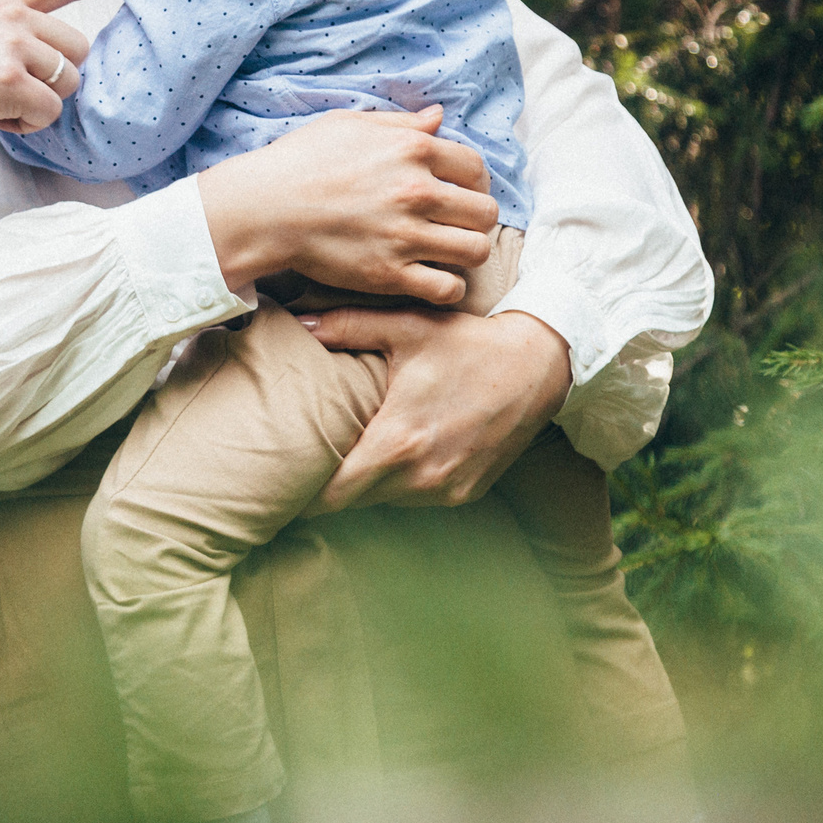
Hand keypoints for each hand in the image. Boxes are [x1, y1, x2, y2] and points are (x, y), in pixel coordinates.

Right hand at [0, 0, 121, 249]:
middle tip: (5, 90)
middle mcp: (9, 14)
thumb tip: (36, 55)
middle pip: (76, 48)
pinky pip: (49, 113)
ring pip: (68, 83)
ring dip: (39, 103)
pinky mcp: (9, 82)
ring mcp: (11, 45)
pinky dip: (25, 125)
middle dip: (52, 77)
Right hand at [192, 107, 500, 301]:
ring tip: (448, 251)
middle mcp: (416, 191)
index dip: (474, 181)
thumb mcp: (350, 125)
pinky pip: (447, 288)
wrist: (262, 209)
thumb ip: (401, 123)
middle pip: (485, 212)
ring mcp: (405, 236)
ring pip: (476, 250)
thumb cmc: (300, 161)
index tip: (461, 191)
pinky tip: (431, 277)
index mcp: (411, 150)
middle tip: (457, 223)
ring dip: (467, 251)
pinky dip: (447, 287)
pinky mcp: (389, 274)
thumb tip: (439, 117)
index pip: (476, 167)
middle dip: (476, 217)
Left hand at [303, 307, 570, 510]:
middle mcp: (422, 476)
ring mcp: (446, 489)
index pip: (332, 492)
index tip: (283, 473)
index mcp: (398, 440)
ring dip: (363, 483)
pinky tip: (394, 453)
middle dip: (325, 487)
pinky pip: (415, 497)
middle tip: (301, 463)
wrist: (539, 365)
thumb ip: (347, 325)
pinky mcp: (465, 493)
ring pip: (382, 500)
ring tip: (344, 454)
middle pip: (351, 501)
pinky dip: (399, 481)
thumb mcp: (407, 326)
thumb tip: (297, 322)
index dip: (303, 488)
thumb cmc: (467, 343)